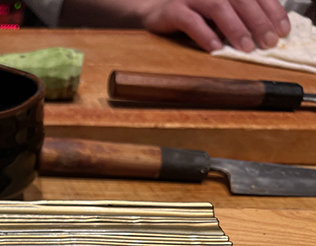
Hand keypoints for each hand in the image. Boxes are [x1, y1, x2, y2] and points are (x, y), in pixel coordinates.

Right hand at [141, 0, 290, 51]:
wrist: (156, 9)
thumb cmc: (194, 12)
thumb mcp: (222, 10)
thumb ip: (241, 16)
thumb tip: (267, 32)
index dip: (272, 11)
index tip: (282, 31)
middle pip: (241, 0)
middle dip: (258, 22)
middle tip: (269, 42)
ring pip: (218, 7)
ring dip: (235, 28)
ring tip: (245, 47)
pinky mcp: (173, 10)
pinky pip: (191, 21)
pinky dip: (205, 35)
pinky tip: (215, 48)